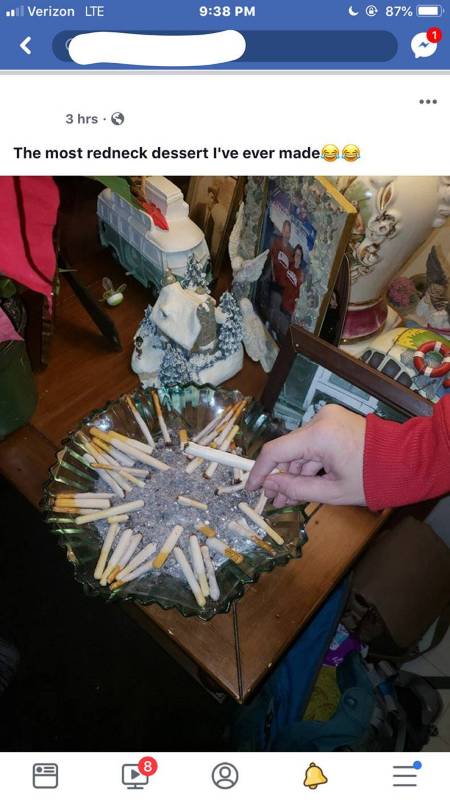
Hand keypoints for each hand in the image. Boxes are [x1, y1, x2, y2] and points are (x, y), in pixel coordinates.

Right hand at [247, 404, 366, 506]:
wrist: (407, 460)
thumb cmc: (373, 478)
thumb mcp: (332, 491)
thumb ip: (296, 489)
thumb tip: (268, 486)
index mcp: (319, 435)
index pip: (275, 451)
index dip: (259, 470)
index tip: (251, 488)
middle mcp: (320, 420)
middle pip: (288, 450)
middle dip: (279, 476)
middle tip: (273, 500)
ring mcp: (328, 418)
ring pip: (300, 448)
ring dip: (294, 471)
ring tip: (288, 497)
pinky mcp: (335, 421)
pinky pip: (313, 443)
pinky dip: (309, 462)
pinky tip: (304, 483)